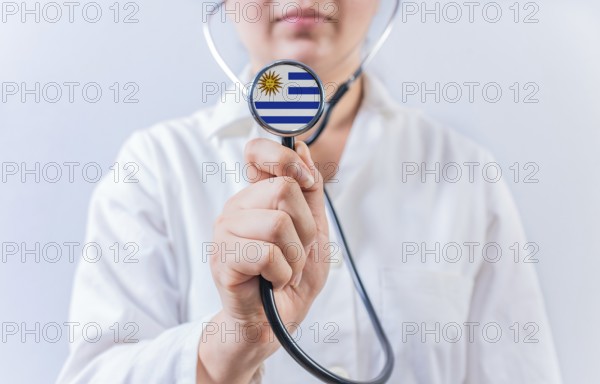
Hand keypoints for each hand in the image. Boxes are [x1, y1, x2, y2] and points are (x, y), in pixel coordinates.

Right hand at [197, 138, 330, 383]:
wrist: (273, 324)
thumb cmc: (290, 277)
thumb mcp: (314, 229)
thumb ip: (310, 190)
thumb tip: (304, 149)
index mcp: (256, 197)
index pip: (257, 151)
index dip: (285, 157)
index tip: (305, 182)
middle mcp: (237, 208)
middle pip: (283, 189)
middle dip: (306, 228)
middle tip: (296, 252)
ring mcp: (226, 232)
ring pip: (278, 222)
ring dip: (295, 255)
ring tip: (284, 270)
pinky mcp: (223, 259)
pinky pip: (267, 253)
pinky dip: (282, 273)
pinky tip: (272, 281)